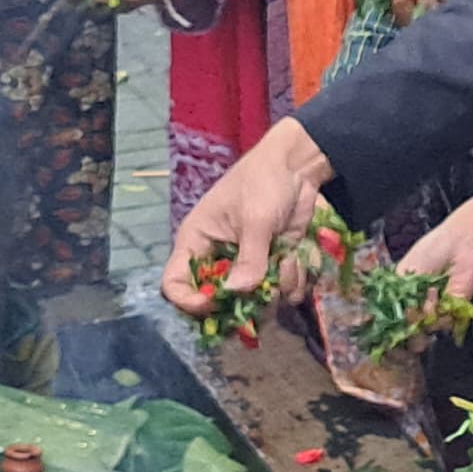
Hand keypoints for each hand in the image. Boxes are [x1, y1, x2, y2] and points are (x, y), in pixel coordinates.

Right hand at [164, 119, 331, 313]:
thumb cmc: (263, 182)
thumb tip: (237, 293)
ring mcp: (246, 263)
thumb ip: (249, 259)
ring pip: (254, 298)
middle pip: (216, 300)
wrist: (298, 166)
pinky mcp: (272, 262)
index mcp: (197, 242)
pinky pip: (279, 288)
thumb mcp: (255, 219)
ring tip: (286, 260)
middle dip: (241, 302)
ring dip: (274, 287)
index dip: (187, 300)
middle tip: (262, 292)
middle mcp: (217, 257)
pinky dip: (291, 279)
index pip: (175, 282)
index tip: (211, 305)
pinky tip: (296, 257)